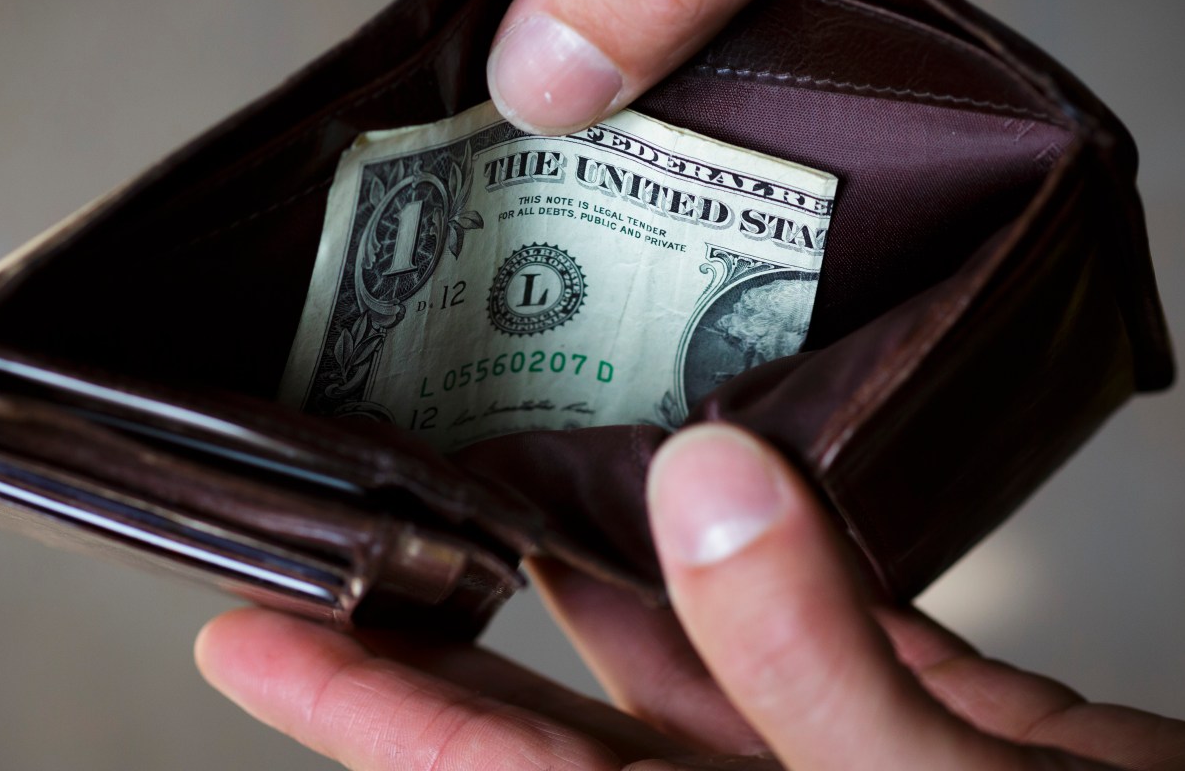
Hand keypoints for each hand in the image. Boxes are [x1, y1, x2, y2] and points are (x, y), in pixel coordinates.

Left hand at [194, 423, 1184, 769]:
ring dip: (610, 548)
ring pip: (690, 641)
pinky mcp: (936, 712)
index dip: (365, 708)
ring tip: (512, 445)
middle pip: (563, 705)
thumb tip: (704, 485)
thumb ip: (815, 661)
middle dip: (454, 615)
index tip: (248, 634)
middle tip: (353, 513)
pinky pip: (827, 610)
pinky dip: (780, 534)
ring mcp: (839, 751)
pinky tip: (727, 461)